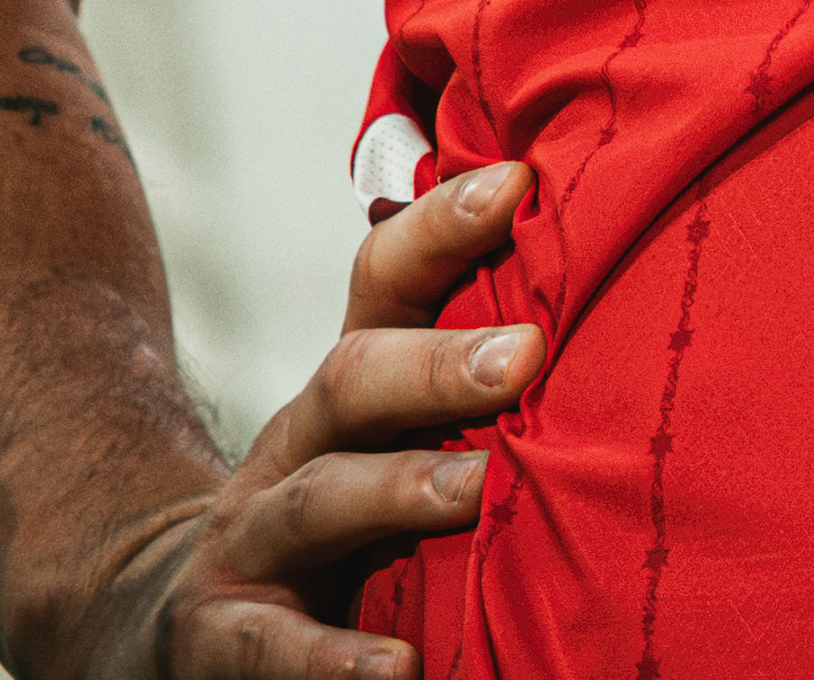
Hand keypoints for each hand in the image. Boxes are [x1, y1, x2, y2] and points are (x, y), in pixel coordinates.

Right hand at [105, 160, 541, 679]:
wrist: (196, 614)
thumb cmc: (347, 503)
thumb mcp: (394, 431)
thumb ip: (474, 378)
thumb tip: (618, 289)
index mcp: (351, 381)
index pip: (385, 281)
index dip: (442, 226)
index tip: (518, 183)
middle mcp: (298, 441)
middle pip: (355, 378)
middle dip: (438, 363)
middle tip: (524, 355)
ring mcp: (254, 535)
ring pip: (320, 499)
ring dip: (401, 489)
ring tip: (477, 492)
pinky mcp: (226, 634)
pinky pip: (274, 647)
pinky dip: (333, 662)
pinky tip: (395, 669)